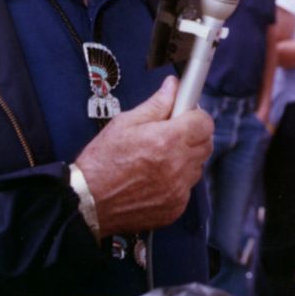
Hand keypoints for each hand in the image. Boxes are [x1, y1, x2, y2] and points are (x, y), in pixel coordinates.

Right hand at [75, 76, 213, 236]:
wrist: (88, 201)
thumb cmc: (101, 163)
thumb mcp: (125, 123)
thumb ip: (156, 104)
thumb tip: (172, 87)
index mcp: (167, 140)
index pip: (205, 122)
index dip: (196, 115)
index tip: (187, 114)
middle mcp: (177, 166)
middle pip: (206, 144)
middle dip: (194, 135)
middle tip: (173, 133)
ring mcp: (178, 189)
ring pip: (198, 166)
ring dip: (186, 158)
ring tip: (160, 157)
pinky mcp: (175, 207)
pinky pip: (187, 188)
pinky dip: (178, 181)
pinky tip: (156, 176)